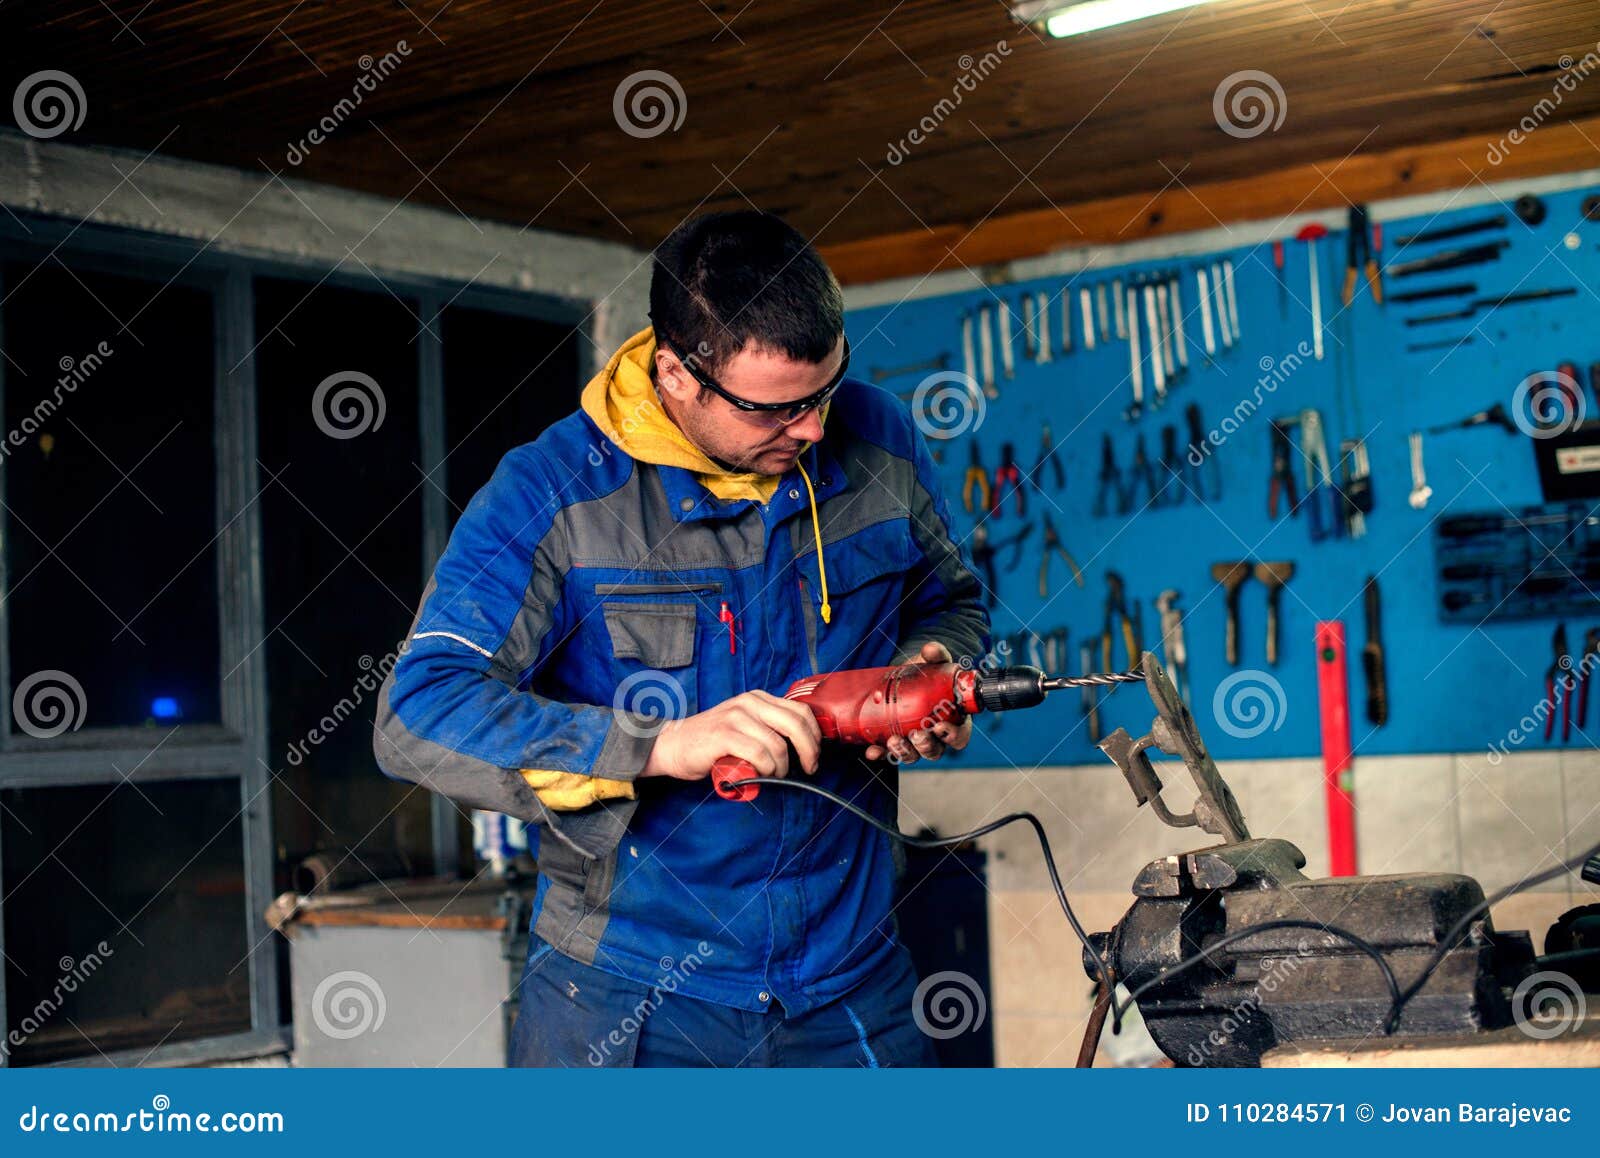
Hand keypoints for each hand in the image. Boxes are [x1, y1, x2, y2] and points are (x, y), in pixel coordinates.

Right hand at [639, 690, 821, 781]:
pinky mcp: (724, 735)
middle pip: (795, 724)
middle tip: (808, 768)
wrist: (674, 745)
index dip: (814, 735)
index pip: (800, 711)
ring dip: (781, 767)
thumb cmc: (712, 741)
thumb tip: (802, 745)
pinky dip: (766, 769)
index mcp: (757, 698)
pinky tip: (761, 774)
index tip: (815, 754)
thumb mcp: (744, 724)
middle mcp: (748, 703)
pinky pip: (759, 754)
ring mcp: (736, 717)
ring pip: (777, 745)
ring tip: (774, 774)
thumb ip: (768, 727)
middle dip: (809, 750)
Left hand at [863, 641, 972, 765]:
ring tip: (893, 741)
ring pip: (913, 755)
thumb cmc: (927, 672)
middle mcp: (935, 735)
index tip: (940, 726)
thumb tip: (930, 649)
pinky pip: (888, 754)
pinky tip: (872, 751)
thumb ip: (936, 654)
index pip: (959, 736)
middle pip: (935, 750)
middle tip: (917, 734)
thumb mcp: (933, 662)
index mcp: (953, 720)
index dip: (953, 736)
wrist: (904, 674)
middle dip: (926, 746)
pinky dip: (880, 754)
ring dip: (904, 752)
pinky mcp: (894, 741)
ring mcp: (914, 741)